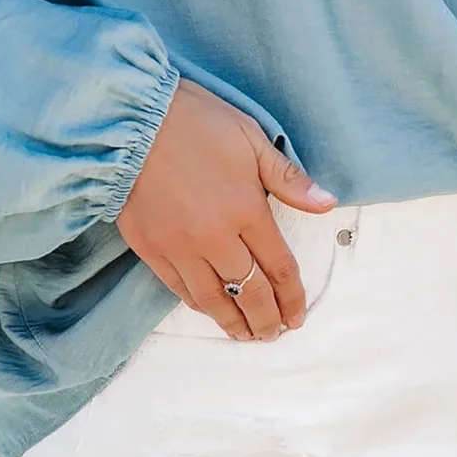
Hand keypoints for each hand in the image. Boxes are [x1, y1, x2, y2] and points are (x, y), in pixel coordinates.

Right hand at [118, 77, 337, 341]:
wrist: (129, 122)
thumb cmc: (194, 121)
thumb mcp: (250, 137)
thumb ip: (288, 178)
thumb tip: (327, 204)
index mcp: (246, 209)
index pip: (279, 267)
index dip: (292, 296)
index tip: (298, 314)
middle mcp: (216, 237)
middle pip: (250, 292)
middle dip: (267, 319)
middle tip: (275, 333)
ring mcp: (180, 247)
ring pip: (214, 300)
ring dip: (234, 323)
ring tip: (246, 335)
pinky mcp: (151, 249)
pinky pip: (180, 289)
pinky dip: (199, 305)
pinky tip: (209, 310)